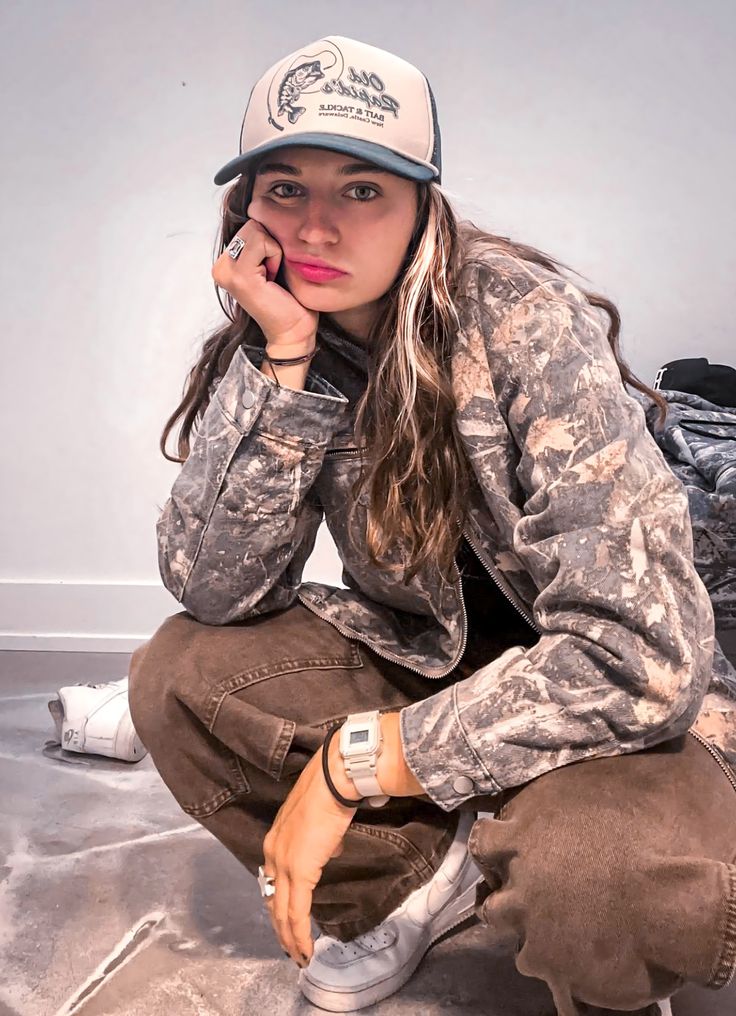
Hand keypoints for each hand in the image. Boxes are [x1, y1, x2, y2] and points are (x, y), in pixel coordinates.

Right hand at [211, 217, 318, 347]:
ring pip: (256, 229)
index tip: (271, 270)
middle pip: (252, 223)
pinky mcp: (238, 275)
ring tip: (273, 277)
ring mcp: (225, 270)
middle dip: (271, 244)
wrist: (294, 330)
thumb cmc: (290, 299)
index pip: (250, 224)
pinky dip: (275, 256)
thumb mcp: (271, 262)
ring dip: (274, 251)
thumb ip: (261, 240)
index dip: (269, 242)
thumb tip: (262, 206)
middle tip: (273, 275)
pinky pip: (263, 241)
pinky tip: (272, 280)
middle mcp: (220, 265)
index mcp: (226, 262)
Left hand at [261, 738, 357, 967]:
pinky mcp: (299, 872)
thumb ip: (320, 839)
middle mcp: (273, 854)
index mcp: (275, 840)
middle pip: (271, 901)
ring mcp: (283, 864)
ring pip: (281, 912)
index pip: (272, 881)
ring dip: (289, 938)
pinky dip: (300, 934)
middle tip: (290, 949)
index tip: (286, 920)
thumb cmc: (330, 793)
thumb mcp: (320, 821)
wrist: (332, 781)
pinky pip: (296, 912)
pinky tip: (305, 949)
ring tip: (298, 956)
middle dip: (280, 929)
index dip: (278, 904)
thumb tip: (330, 849)